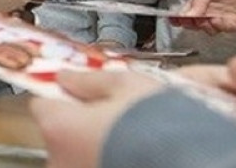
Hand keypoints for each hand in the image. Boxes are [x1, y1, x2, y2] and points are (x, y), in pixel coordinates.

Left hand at [31, 71, 164, 167]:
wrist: (193, 163)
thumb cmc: (159, 123)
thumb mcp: (127, 87)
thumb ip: (90, 81)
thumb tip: (66, 77)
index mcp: (58, 127)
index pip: (42, 106)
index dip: (63, 98)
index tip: (81, 96)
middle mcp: (58, 161)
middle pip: (59, 136)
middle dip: (81, 128)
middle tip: (115, 122)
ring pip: (78, 157)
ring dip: (96, 150)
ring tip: (131, 143)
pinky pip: (93, 167)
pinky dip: (107, 162)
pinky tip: (133, 158)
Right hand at [176, 0, 235, 33]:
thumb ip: (197, 0)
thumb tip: (186, 15)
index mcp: (200, 0)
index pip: (185, 11)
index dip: (178, 17)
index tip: (172, 19)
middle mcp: (209, 11)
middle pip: (193, 22)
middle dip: (188, 23)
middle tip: (187, 20)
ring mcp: (220, 18)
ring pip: (205, 28)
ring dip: (202, 25)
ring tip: (202, 18)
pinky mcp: (233, 25)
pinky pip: (221, 29)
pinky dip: (217, 26)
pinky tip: (216, 19)